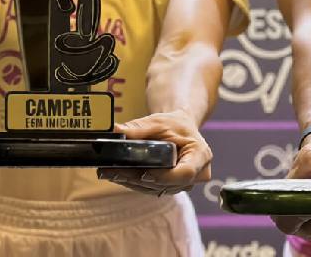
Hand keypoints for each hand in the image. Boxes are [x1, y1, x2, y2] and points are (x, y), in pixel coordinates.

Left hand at [96, 109, 211, 196]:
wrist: (181, 127)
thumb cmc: (175, 124)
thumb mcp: (159, 122)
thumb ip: (139, 128)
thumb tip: (117, 130)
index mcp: (200, 155)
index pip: (185, 173)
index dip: (164, 176)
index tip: (144, 172)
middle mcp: (198, 173)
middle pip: (168, 184)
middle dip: (139, 179)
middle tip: (114, 171)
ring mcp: (186, 183)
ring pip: (158, 189)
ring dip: (133, 182)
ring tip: (110, 173)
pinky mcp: (174, 187)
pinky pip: (154, 189)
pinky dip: (136, 183)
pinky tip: (118, 176)